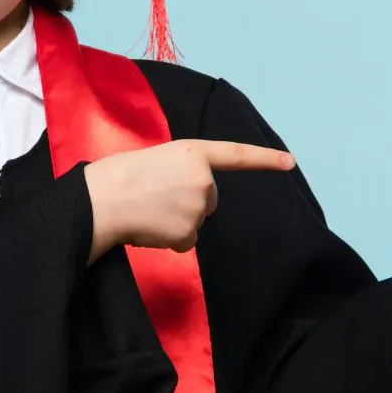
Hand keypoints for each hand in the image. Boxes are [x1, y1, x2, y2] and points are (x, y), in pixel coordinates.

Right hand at [83, 139, 294, 263]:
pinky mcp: (190, 233)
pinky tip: (150, 227)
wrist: (101, 200)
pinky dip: (169, 238)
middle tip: (155, 195)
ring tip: (147, 209)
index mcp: (192, 151)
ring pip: (196, 221)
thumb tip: (191, 199)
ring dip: (176, 220)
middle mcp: (203, 178)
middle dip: (189, 200)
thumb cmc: (119, 176)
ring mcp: (199, 206)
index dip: (265, 159)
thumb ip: (182, 171)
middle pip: (210, 198)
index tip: (290, 162)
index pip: (237, 155)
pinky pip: (186, 241)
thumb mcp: (158, 158)